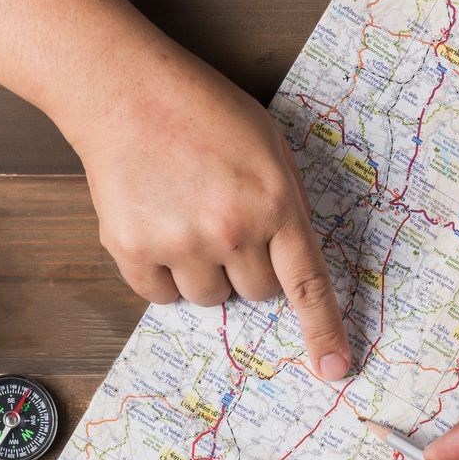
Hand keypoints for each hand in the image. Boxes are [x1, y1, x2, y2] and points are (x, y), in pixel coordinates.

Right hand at [64, 50, 352, 381]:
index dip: (323, 330)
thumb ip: (284, 203)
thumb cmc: (199, 111)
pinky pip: (161, 296)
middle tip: (222, 219)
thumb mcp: (267, 144)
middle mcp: (231, 229)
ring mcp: (180, 244)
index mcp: (273, 201)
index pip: (307, 283)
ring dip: (202, 271)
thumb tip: (292, 265)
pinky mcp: (135, 251)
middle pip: (255, 293)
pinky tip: (156, 224)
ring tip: (184, 215)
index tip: (334, 368)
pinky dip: (161, 272)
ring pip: (209, 298)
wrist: (124, 92)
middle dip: (246, 266)